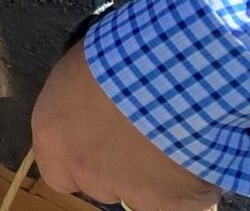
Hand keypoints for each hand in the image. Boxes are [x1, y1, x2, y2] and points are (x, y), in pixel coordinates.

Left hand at [32, 41, 220, 210]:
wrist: (169, 73)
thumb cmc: (121, 53)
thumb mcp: (81, 68)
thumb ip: (79, 98)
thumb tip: (89, 98)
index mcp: (52, 136)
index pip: (57, 171)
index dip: (80, 158)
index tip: (98, 141)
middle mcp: (83, 170)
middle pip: (97, 182)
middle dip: (115, 165)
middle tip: (138, 134)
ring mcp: (126, 192)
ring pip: (139, 196)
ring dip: (152, 177)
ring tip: (171, 139)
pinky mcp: (170, 205)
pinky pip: (182, 207)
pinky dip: (190, 193)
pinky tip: (197, 164)